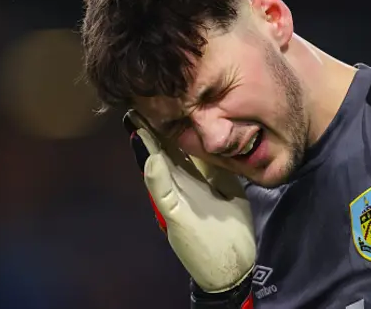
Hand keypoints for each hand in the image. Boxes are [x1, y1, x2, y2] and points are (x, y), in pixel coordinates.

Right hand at [123, 110, 255, 292]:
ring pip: (156, 171)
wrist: (233, 264)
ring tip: (136, 125)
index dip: (166, 129)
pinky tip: (152, 159)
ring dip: (145, 149)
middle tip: (137, 107)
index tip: (159, 106)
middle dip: (149, 132)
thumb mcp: (227, 190)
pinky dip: (156, 177)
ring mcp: (174, 203)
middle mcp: (178, 189)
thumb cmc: (230, 228)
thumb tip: (215, 144)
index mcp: (189, 182)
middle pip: (161, 155)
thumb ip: (216, 169)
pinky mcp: (176, 217)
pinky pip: (164, 195)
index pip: (175, 150)